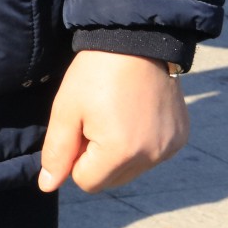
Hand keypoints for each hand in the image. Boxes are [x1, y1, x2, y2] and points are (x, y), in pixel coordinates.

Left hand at [39, 50, 188, 193]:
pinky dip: (141, 142)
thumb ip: (57, 152)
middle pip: (111, 180)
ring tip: (116, 114)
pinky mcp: (180, 138)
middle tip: (96, 119)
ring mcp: (169, 148)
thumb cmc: (95, 74)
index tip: (80, 127)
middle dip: (98, 158)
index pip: (86, 182)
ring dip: (119, 152)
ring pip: (132, 169)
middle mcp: (151, 157)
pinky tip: (136, 114)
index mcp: (120, 153)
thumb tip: (48, 186)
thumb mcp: (66, 109)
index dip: (76, 157)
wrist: (137, 41)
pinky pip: (153, 155)